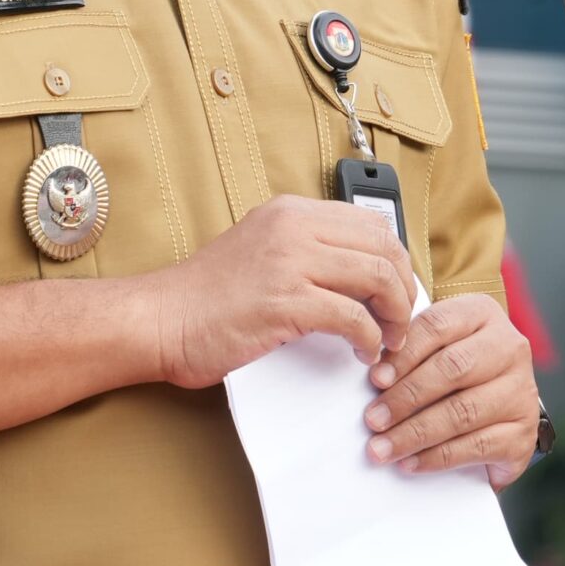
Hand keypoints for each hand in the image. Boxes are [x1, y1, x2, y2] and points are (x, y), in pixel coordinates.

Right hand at [150, 195, 418, 388]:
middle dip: (404, 288)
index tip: (400, 290)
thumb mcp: (261, 250)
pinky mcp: (285, 303)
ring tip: (390, 340)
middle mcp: (294, 228)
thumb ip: (306, 250)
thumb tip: (359, 273)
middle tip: (402, 320)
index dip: (397, 259)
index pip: (372, 223)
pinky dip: (370, 339)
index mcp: (291, 212)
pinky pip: (354, 318)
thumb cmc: (206, 297)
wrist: (160, 320)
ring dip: (394, 316)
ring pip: (377, 278)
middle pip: (384, 248)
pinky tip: (363, 353)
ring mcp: (290, 262)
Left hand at [362, 291, 540, 488]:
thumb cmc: (459, 371)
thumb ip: (410, 350)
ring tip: (382, 447)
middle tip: (373, 419)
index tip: (375, 379)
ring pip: (463, 412)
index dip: (404, 355)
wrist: (502, 407)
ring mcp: (521, 392)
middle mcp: (510, 348)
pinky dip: (438, 457)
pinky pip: (476, 446)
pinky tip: (411, 463)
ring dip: (415, 433)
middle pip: (453, 369)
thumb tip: (373, 377)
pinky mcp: (523, 434)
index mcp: (483, 315)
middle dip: (406, 397)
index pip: (438, 327)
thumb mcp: (437, 346)